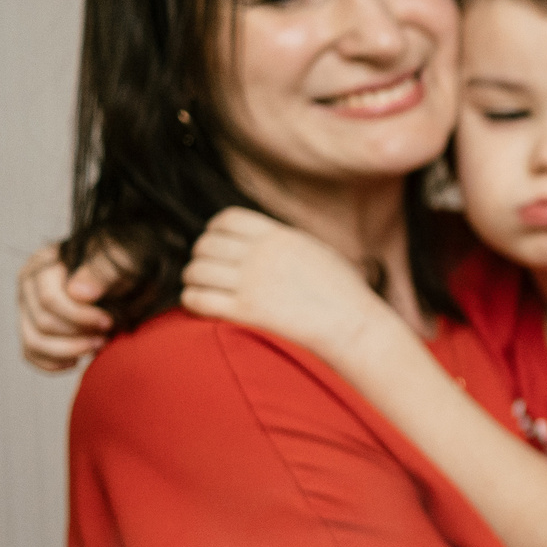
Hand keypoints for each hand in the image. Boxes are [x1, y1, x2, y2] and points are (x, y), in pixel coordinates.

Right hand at [17, 242, 121, 371]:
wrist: (129, 278)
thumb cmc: (126, 265)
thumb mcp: (123, 260)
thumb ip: (103, 271)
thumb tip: (80, 293)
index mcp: (46, 262)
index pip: (49, 299)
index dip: (80, 316)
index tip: (108, 322)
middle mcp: (30, 284)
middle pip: (43, 322)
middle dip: (78, 335)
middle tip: (106, 337)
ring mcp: (27, 307)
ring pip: (34, 342)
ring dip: (68, 351)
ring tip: (97, 346)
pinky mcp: (31, 327)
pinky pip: (30, 353)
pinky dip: (54, 363)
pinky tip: (78, 360)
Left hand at [181, 207, 388, 360]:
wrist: (354, 326)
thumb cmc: (343, 293)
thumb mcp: (316, 250)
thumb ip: (284, 241)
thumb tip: (260, 238)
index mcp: (278, 236)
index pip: (227, 220)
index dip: (213, 230)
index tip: (216, 243)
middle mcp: (260, 255)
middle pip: (205, 245)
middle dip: (200, 257)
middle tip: (206, 270)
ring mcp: (251, 282)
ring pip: (196, 271)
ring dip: (193, 279)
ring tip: (201, 288)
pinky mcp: (245, 311)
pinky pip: (198, 299)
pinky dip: (192, 300)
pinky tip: (200, 304)